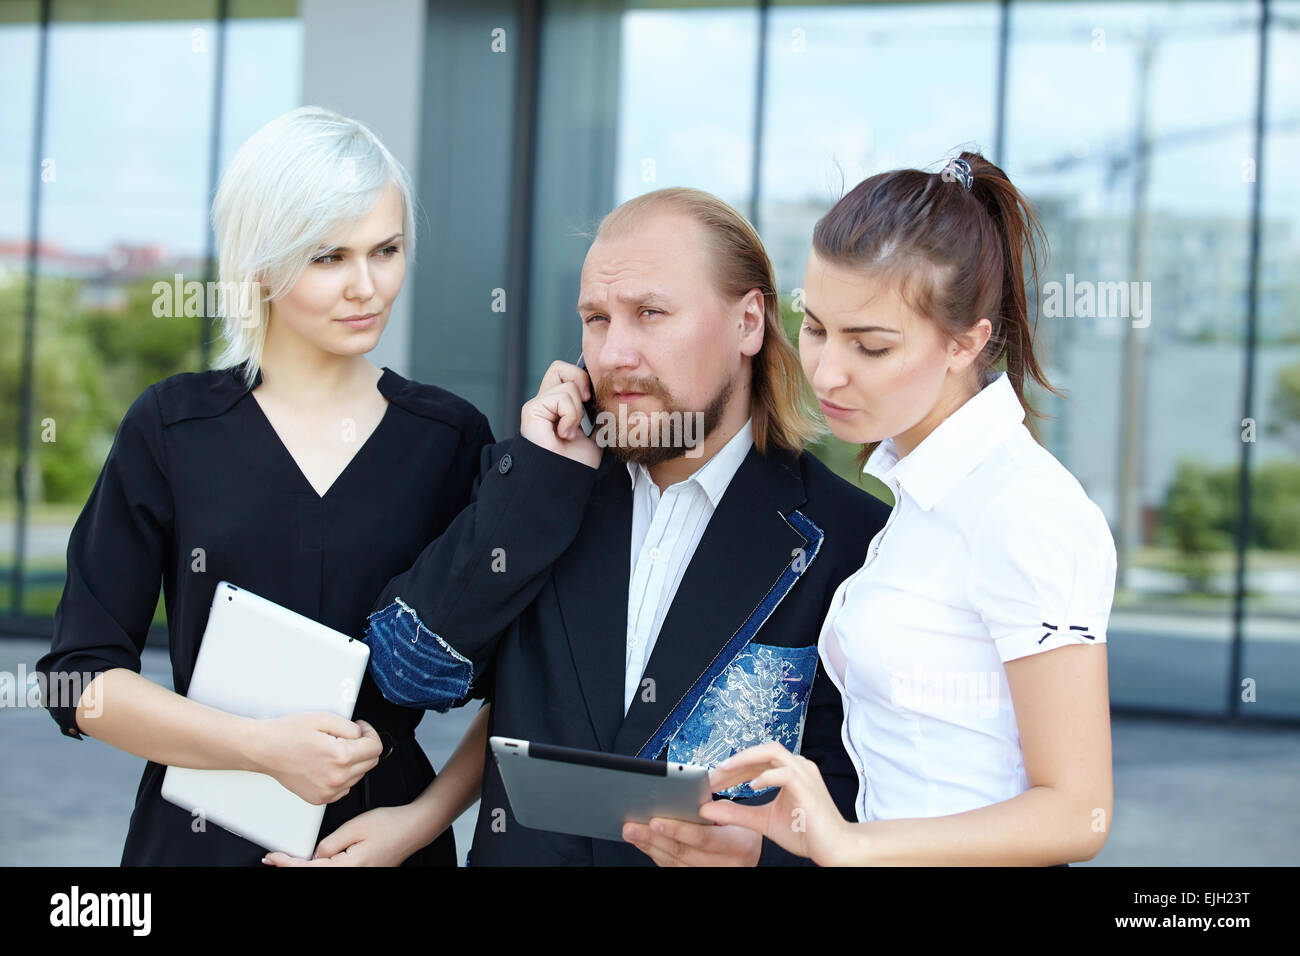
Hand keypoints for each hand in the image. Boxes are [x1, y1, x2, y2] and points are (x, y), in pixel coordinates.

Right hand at [249, 713, 381, 805]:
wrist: (263, 750)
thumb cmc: (288, 733)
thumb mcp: (323, 718)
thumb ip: (350, 727)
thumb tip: (362, 735)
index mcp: (340, 757)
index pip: (375, 748)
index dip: (371, 733)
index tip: (361, 728)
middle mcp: (336, 779)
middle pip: (370, 763)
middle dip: (364, 746)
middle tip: (347, 736)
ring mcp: (328, 792)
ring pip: (358, 775)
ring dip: (353, 762)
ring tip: (333, 749)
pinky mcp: (319, 798)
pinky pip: (344, 787)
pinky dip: (342, 775)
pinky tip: (327, 764)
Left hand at [262, 805, 420, 866]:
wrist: (415, 827)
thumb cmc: (391, 825)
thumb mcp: (355, 827)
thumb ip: (331, 843)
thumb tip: (315, 853)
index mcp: (350, 867)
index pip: (311, 869)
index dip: (288, 864)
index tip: (273, 858)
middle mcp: (355, 874)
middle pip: (316, 874)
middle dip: (293, 867)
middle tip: (274, 859)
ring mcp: (361, 874)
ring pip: (326, 873)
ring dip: (306, 867)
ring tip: (287, 860)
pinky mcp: (364, 870)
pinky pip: (337, 871)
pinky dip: (321, 866)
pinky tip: (313, 860)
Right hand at [520, 360, 600, 468]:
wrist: (568, 479)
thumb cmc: (578, 463)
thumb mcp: (595, 432)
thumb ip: (596, 412)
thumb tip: (608, 394)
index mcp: (558, 406)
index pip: (567, 374)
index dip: (583, 380)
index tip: (593, 402)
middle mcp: (545, 403)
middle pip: (559, 367)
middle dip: (580, 380)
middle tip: (586, 404)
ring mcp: (537, 406)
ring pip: (567, 384)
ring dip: (577, 410)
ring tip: (571, 432)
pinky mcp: (532, 410)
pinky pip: (561, 397)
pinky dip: (570, 415)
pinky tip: (564, 434)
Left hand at [622, 817, 761, 865]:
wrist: (752, 857)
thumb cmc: (743, 831)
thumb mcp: (738, 816)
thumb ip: (713, 809)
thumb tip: (681, 798)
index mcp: (737, 845)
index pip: (702, 837)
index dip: (677, 829)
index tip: (655, 820)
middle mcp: (723, 864)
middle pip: (682, 851)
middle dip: (653, 837)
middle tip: (631, 825)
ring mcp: (709, 873)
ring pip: (674, 861)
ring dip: (649, 845)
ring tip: (631, 831)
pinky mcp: (697, 876)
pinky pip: (673, 867)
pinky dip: (655, 853)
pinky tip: (643, 842)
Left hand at [698, 742, 857, 865]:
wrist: (835, 848)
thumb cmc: (806, 832)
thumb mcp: (763, 821)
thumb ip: (738, 813)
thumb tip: (708, 810)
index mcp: (789, 771)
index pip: (757, 760)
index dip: (733, 767)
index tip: (713, 780)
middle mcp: (798, 767)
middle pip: (761, 751)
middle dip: (734, 762)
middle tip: (712, 776)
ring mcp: (805, 775)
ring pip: (772, 752)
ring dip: (745, 760)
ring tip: (725, 772)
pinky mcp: (808, 789)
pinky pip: (786, 773)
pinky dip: (766, 777)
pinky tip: (751, 787)